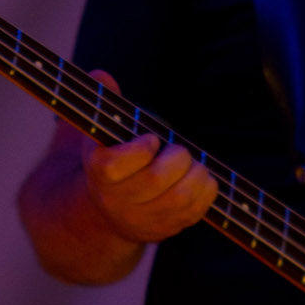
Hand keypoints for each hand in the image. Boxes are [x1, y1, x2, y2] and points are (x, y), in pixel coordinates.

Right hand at [81, 71, 218, 242]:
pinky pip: (193, 213)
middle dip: (177, 159)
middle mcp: (116, 199)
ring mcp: (141, 218)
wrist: (108, 213)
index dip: (139, 150)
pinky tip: (202, 180)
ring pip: (178, 199)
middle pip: (153, 181)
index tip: (152, 139)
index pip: (113, 167)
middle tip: (179, 151)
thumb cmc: (112, 160)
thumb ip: (103, 103)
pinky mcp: (164, 229)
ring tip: (195, 166)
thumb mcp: (101, 132)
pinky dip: (206, 193)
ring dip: (196, 176)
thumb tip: (101, 75)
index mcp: (98, 172)